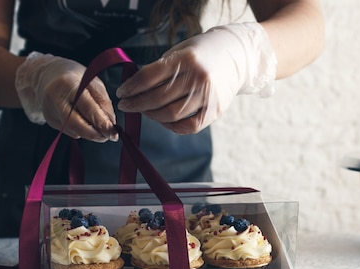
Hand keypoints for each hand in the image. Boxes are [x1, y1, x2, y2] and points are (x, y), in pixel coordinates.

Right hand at [15, 52, 117, 141]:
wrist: (46, 75)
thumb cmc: (72, 76)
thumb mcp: (92, 81)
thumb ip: (102, 101)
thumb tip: (110, 123)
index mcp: (68, 84)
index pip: (88, 108)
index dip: (102, 123)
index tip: (113, 132)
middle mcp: (56, 98)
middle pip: (76, 124)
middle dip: (95, 134)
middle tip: (108, 136)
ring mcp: (50, 111)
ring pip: (74, 130)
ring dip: (90, 133)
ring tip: (100, 130)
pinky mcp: (50, 120)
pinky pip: (69, 130)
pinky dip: (81, 130)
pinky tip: (85, 123)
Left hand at [116, 22, 276, 134]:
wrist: (237, 56)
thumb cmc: (202, 53)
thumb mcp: (180, 51)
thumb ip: (159, 68)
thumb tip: (134, 88)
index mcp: (186, 59)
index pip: (150, 77)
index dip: (132, 87)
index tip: (121, 93)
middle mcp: (198, 78)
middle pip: (158, 98)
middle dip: (137, 104)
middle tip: (126, 106)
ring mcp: (208, 96)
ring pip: (171, 115)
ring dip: (152, 115)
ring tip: (144, 111)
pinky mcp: (215, 111)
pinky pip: (189, 126)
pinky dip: (172, 126)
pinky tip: (163, 120)